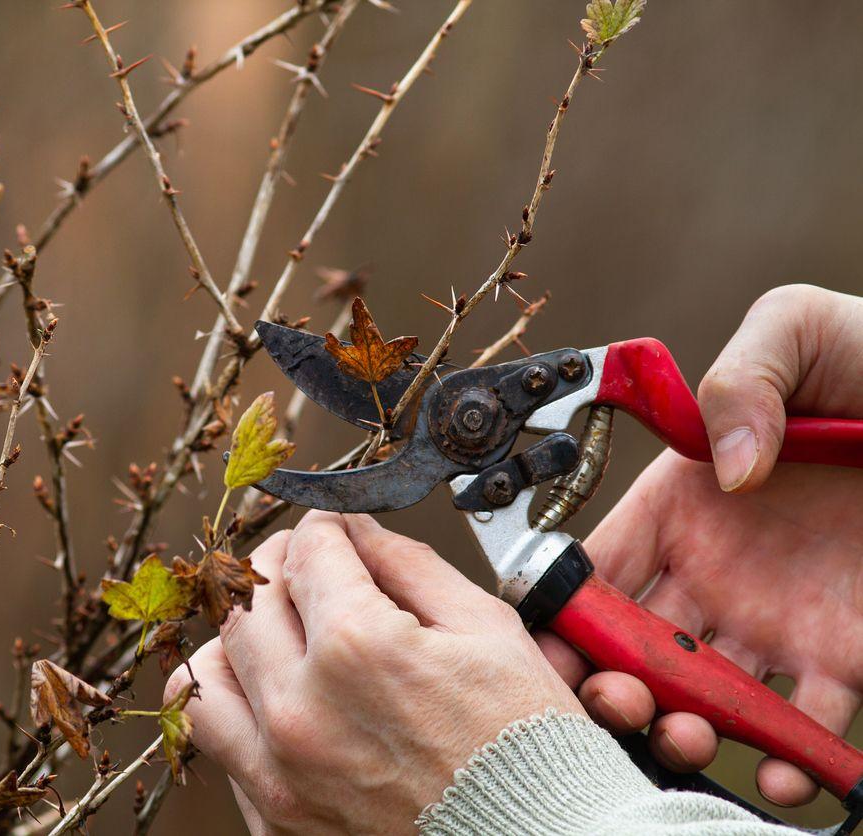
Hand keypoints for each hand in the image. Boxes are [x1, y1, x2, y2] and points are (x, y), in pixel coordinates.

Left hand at [169, 510, 581, 834]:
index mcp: (358, 650)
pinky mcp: (276, 821)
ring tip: (286, 639)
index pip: (306, 551)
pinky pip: (224, 744)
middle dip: (281, 569)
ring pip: (209, 674)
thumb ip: (408, 564)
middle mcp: (302, 713)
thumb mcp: (487, 629)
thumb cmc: (528, 746)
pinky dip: (248, 709)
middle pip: (247, 602)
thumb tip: (356, 532)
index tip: (337, 533)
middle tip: (313, 572)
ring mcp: (282, 775)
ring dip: (241, 642)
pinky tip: (294, 700)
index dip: (326, 528)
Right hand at [536, 284, 862, 805]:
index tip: (546, 644)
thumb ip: (738, 382)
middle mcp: (711, 570)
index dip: (561, 607)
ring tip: (690, 734)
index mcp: (679, 501)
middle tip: (616, 700)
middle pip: (634, 646)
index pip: (597, 565)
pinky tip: (783, 768)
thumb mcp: (795, 329)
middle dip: (609, 683)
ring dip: (685, 730)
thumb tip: (726, 466)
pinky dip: (788, 761)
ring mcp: (772, 619)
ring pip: (704, 698)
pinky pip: (806, 725)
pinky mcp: (841, 656)